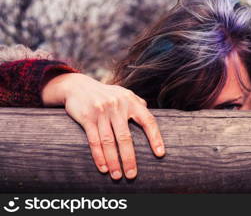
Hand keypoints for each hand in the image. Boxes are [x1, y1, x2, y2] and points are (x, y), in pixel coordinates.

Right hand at [42, 73, 164, 179]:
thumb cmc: (107, 94)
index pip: (148, 121)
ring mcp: (102, 112)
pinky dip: (99, 156)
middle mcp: (118, 106)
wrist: (78, 86)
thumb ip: (138, 104)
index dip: (155, 138)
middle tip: (132, 175)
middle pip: (125, 137)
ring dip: (113, 161)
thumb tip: (150, 116)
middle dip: (129, 158)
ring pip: (109, 142)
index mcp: (131, 101)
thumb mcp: (124, 94)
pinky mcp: (87, 117)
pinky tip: (104, 168)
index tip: (160, 154)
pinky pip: (94, 141)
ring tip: (117, 176)